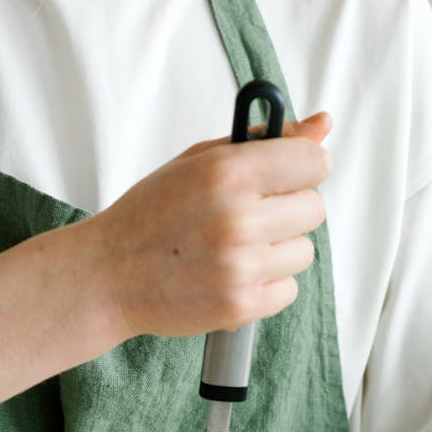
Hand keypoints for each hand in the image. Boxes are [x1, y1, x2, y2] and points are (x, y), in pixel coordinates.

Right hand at [84, 113, 331, 343]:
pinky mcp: (242, 306)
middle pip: (314, 209)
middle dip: (288, 210)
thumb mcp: (199, 161)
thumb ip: (265, 140)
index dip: (304, 167)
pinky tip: (232, 274)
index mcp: (228, 173)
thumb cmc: (151, 214)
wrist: (109, 275)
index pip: (314, 162)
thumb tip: (322, 125)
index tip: (288, 175)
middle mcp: (238, 220)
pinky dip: (267, 284)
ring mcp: (242, 267)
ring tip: (235, 248)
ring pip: (303, 252)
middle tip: (249, 215)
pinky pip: (289, 290)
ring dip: (278, 250)